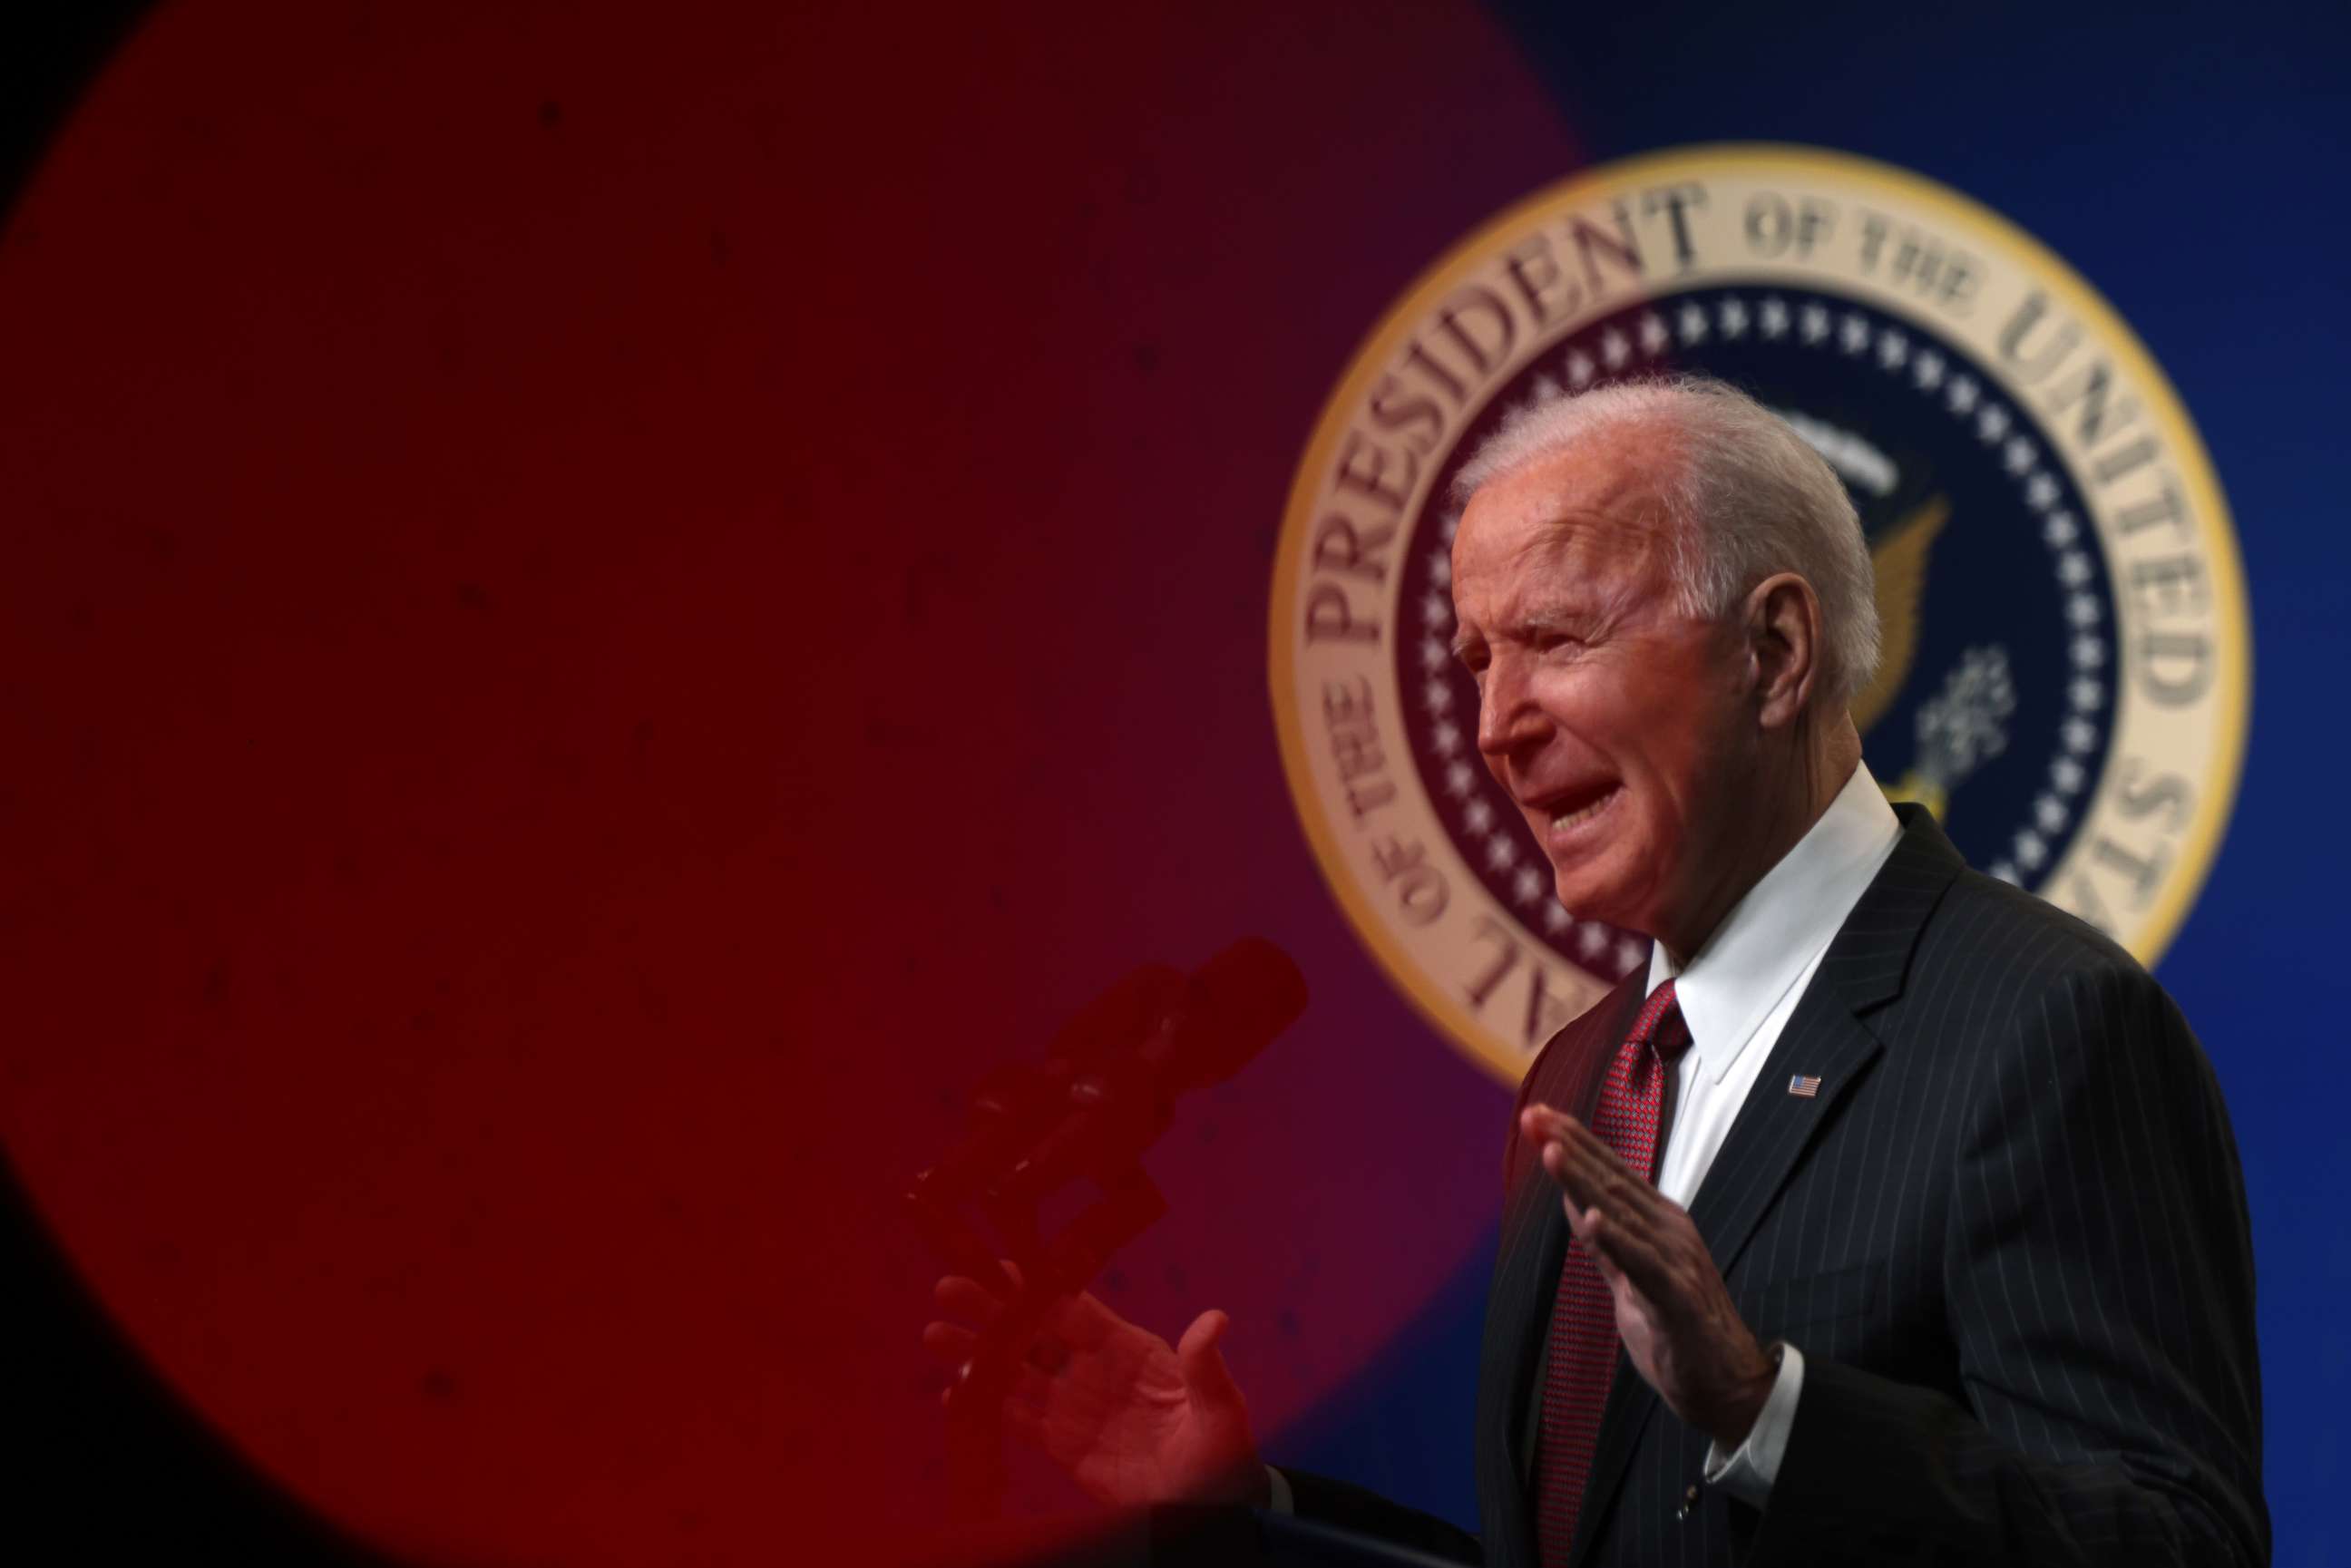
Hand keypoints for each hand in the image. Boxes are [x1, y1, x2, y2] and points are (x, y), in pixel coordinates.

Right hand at [922, 1263, 1267, 1508]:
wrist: (1210, 1505)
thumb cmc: (1222, 1451)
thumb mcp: (1220, 1407)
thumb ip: (1206, 1366)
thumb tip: (1216, 1319)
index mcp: (1127, 1348)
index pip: (1072, 1308)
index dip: (1037, 1287)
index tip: (1000, 1265)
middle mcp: (1093, 1370)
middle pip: (1034, 1332)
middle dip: (993, 1310)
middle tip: (948, 1288)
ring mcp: (1074, 1407)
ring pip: (1017, 1372)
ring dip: (978, 1352)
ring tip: (934, 1332)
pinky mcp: (1064, 1445)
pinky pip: (1018, 1420)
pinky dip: (987, 1404)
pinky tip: (954, 1391)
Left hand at [1522, 1105, 1777, 1447]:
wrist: (1730, 1388)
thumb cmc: (1680, 1333)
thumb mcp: (1631, 1282)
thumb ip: (1606, 1245)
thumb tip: (1574, 1204)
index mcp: (1659, 1224)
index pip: (1610, 1172)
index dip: (1574, 1141)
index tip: (1538, 1114)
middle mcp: (1670, 1232)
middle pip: (1612, 1181)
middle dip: (1569, 1146)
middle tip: (1534, 1115)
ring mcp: (1677, 1261)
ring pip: (1622, 1213)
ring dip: (1584, 1180)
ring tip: (1550, 1151)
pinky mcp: (1679, 1298)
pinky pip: (1643, 1264)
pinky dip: (1617, 1240)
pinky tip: (1591, 1218)